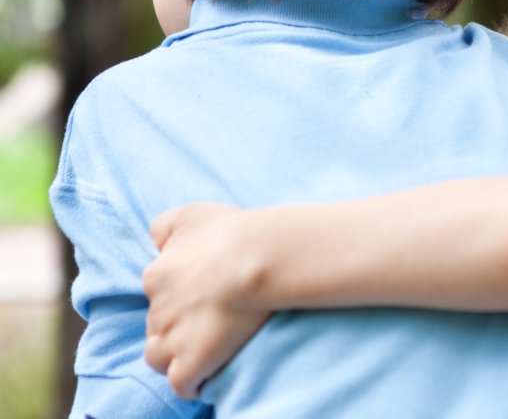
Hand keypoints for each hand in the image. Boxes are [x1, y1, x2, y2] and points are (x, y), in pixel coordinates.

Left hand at [143, 203, 270, 399]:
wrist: (259, 259)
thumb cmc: (232, 233)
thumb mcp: (191, 214)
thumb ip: (165, 226)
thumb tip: (157, 242)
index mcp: (157, 276)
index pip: (156, 293)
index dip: (178, 296)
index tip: (201, 294)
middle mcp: (158, 310)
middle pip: (157, 325)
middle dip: (175, 325)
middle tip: (207, 319)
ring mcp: (173, 339)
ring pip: (159, 357)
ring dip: (174, 356)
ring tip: (200, 350)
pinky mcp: (192, 362)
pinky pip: (182, 384)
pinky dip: (190, 384)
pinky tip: (205, 377)